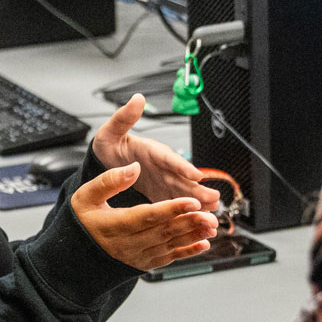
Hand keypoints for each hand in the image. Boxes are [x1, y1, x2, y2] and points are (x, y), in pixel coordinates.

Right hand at [74, 163, 219, 271]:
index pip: (147, 216)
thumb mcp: (85, 196)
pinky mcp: (144, 262)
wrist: (76, 256)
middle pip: (163, 232)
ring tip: (212, 225)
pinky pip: (169, 258)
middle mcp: (127, 244)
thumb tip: (133, 168)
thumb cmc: (82, 222)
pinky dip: (188, 252)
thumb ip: (109, 181)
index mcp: (114, 225)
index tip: (191, 201)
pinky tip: (203, 244)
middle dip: (189, 222)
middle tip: (210, 213)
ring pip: (170, 245)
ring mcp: (137, 256)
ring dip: (193, 235)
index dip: (171, 209)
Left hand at [91, 94, 221, 212]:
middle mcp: (163, 167)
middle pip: (183, 179)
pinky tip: (198, 223)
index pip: (169, 158)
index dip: (182, 167)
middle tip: (214, 198)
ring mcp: (164, 181)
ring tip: (213, 212)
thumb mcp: (112, 131)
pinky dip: (186, 214)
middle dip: (198, 190)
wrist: (107, 161)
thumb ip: (125, 117)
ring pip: (184, 193)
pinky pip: (175, 204)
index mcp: (153, 151)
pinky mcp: (161, 195)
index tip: (195, 175)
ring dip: (198, 203)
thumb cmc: (110, 145)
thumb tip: (137, 99)